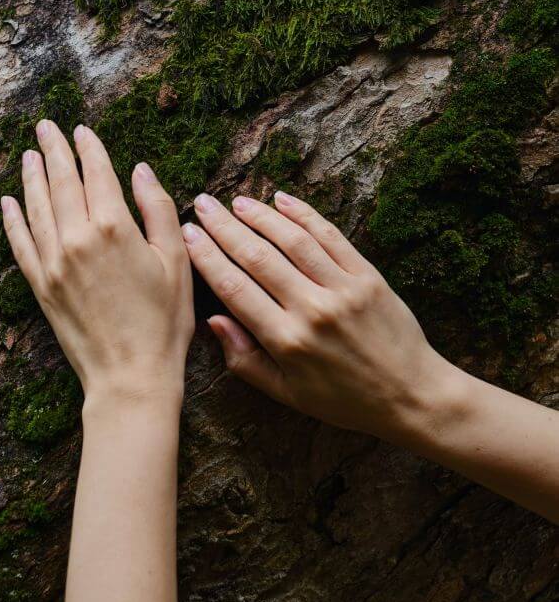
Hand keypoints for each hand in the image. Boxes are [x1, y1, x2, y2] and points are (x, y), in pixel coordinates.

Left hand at [1, 121, 193, 406]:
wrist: (130, 377)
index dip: (89, 148)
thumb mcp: (176, 260)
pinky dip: (13, 220)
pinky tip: (8, 203)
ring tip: (29, 154)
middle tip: (46, 126)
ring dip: (31, 177)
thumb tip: (140, 169)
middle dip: (53, 150)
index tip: (83, 129)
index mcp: (114, 226)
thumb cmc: (164, 321)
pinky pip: (20, 243)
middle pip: (61, 182)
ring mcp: (53, 262)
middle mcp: (76, 238)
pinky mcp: (40, 286)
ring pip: (36, 207)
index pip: (96, 173)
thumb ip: (158, 208)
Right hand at [182, 190, 452, 440]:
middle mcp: (312, 310)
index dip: (207, 257)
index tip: (189, 234)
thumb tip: (213, 321)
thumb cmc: (345, 400)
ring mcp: (342, 289)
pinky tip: (282, 200)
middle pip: (258, 257)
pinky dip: (304, 215)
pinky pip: (330, 237)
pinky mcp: (367, 276)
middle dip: (225, 227)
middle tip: (203, 204)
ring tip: (237, 201)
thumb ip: (245, 360)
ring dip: (261, 216)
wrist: (412, 395)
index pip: (234, 289)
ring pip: (292, 241)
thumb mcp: (288, 394)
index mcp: (287, 341)